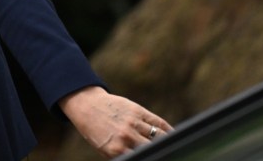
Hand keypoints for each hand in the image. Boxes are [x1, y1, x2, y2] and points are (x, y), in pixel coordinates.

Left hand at [58, 85, 172, 157]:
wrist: (87, 106)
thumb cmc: (97, 132)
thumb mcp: (106, 150)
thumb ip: (124, 157)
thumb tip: (142, 157)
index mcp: (116, 149)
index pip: (143, 158)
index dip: (154, 157)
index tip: (160, 157)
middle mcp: (125, 136)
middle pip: (154, 148)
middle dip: (162, 151)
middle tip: (169, 153)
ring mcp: (132, 122)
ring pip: (160, 136)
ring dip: (168, 142)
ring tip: (174, 146)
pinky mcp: (137, 110)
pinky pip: (158, 122)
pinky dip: (168, 130)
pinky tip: (173, 135)